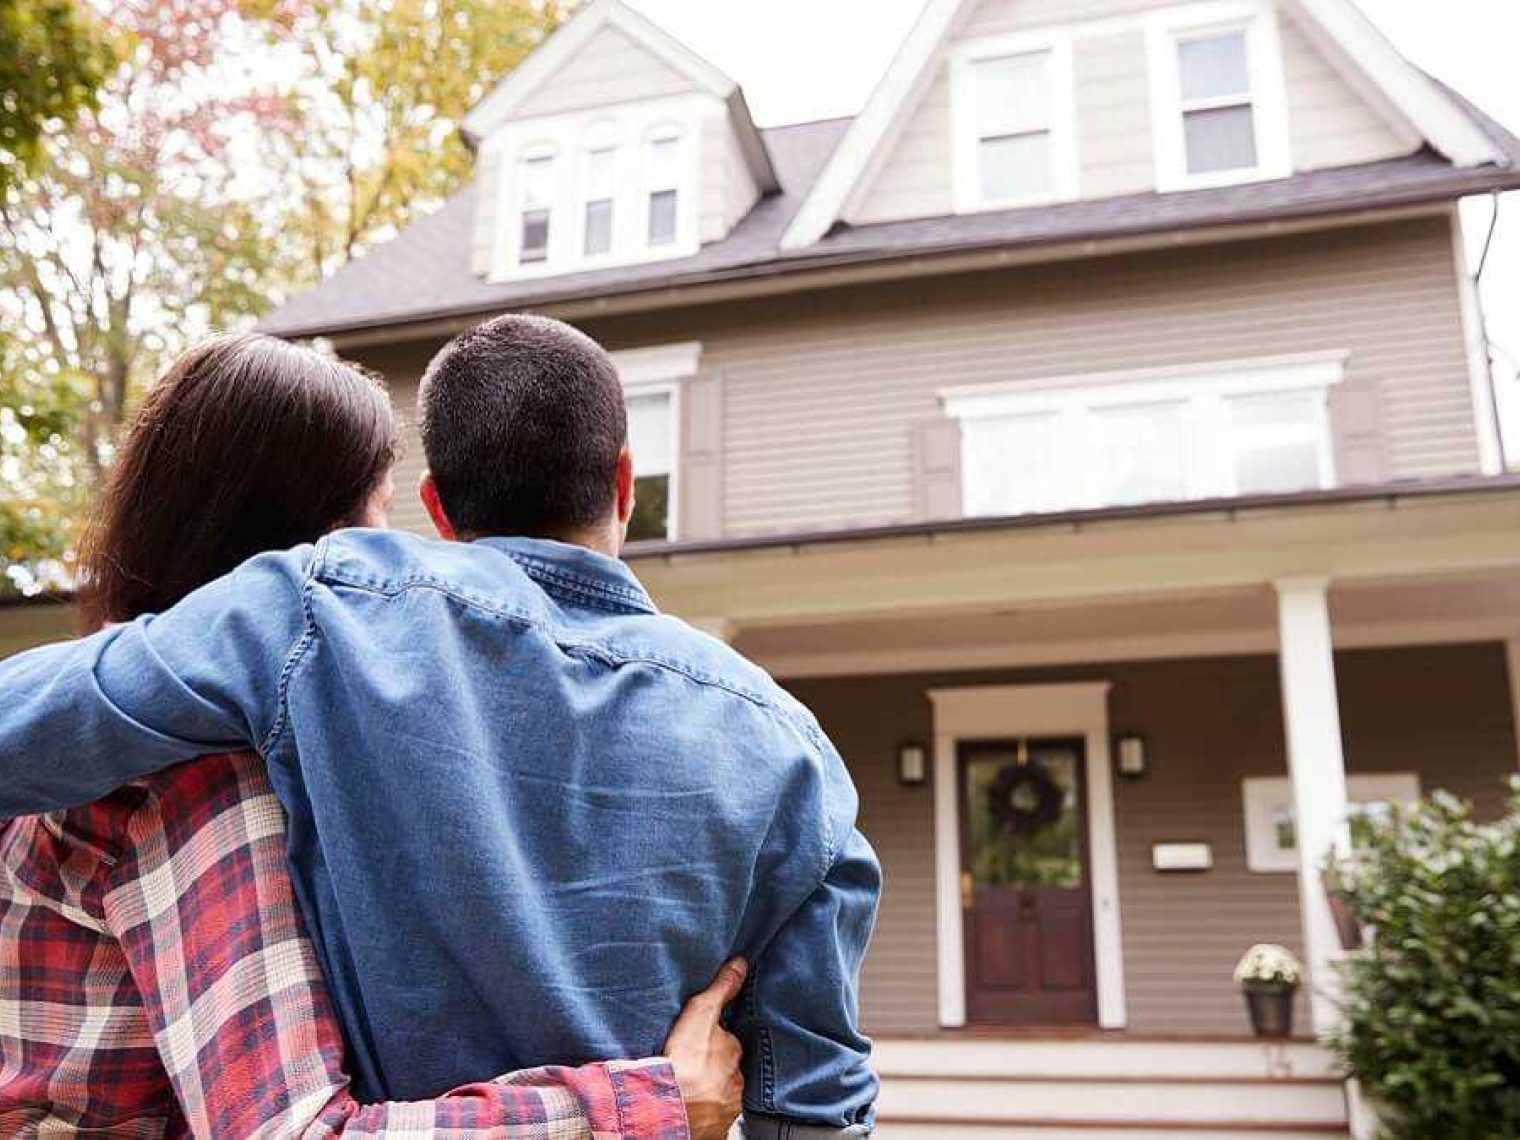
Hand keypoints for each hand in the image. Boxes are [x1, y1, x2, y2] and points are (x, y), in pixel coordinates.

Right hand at [662, 957, 747, 1139]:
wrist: (668, 1111)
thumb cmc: (684, 1062)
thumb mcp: (701, 1013)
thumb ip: (721, 989)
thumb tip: (741, 963)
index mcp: (734, 1053)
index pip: (729, 1042)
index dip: (717, 1039)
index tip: (703, 1041)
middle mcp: (737, 1081)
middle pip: (727, 1068)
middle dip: (715, 1066)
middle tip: (695, 1064)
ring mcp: (727, 1107)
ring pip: (721, 1093)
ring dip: (710, 1089)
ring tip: (691, 1087)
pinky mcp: (714, 1129)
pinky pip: (712, 1117)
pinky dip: (704, 1112)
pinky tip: (691, 1108)